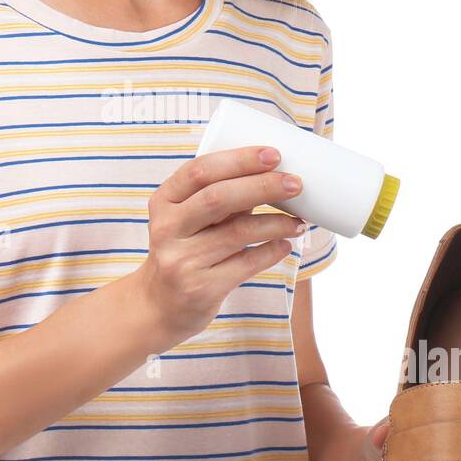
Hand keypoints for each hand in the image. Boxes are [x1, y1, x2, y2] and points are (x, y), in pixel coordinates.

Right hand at [130, 144, 307, 353]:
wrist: (161, 305)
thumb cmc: (185, 250)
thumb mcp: (188, 220)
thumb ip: (218, 198)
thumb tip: (272, 174)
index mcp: (163, 202)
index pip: (200, 171)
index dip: (239, 160)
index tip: (274, 155)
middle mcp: (167, 229)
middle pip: (219, 198)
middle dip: (262, 186)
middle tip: (295, 183)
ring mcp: (182, 260)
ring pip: (238, 232)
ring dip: (275, 223)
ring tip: (299, 220)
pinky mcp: (201, 288)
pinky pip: (246, 264)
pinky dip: (271, 252)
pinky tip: (286, 244)